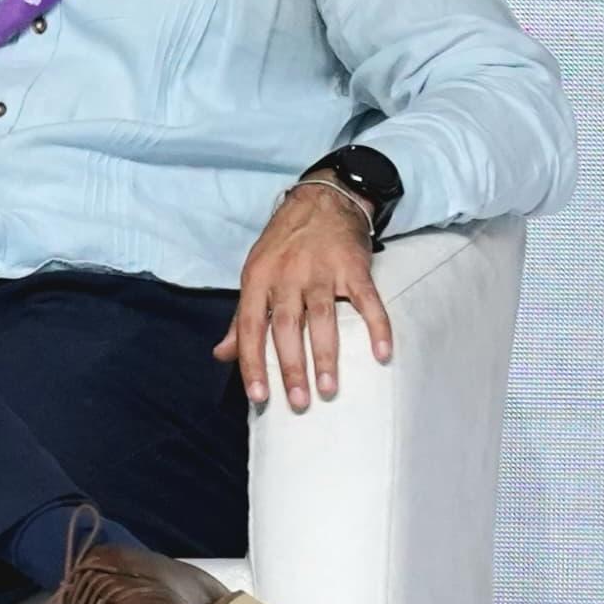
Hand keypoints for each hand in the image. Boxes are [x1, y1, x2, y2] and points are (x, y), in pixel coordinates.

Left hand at [219, 180, 389, 411]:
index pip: (250, 328)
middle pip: (286, 327)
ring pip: (323, 318)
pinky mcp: (354, 268)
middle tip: (298, 401)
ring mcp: (321, 271)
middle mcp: (287, 276)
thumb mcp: (254, 275)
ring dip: (326, 356)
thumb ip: (241, 318)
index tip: (257, 396)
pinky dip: (377, 327)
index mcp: (257, 280)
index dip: (252, 363)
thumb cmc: (283, 245)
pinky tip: (382, 353)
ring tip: (329, 389)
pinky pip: (368, 301)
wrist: (322, 202)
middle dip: (291, 367)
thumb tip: (221, 355)